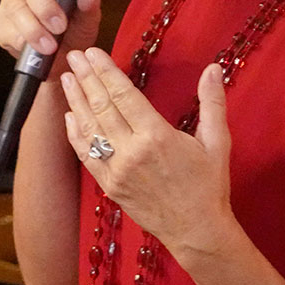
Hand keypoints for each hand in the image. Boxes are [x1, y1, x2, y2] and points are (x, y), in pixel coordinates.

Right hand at [0, 0, 101, 78]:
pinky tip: (33, 48)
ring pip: (16, 7)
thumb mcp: (87, 21)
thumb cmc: (73, 32)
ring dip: (34, 28)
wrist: (61, 61)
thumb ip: (88, 5)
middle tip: (60, 25)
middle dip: (45, 5)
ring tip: (50, 45)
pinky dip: (22, 40)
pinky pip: (6, 28)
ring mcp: (11, 1)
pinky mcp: (0, 23)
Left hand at [60, 48, 235, 256]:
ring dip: (76, 101)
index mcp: (156, 136)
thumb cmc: (209, 186)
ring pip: (90, 129)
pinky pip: (86, 155)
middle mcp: (131, 151)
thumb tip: (213, 68)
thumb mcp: (218, 142)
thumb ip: (212, 102)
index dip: (106, 71)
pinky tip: (70, 116)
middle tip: (75, 57)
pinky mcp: (109, 186)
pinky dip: (75, 134)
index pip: (124, 95)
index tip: (94, 53)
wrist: (196, 231)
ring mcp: (116, 171)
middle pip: (102, 107)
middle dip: (86, 79)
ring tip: (67, 78)